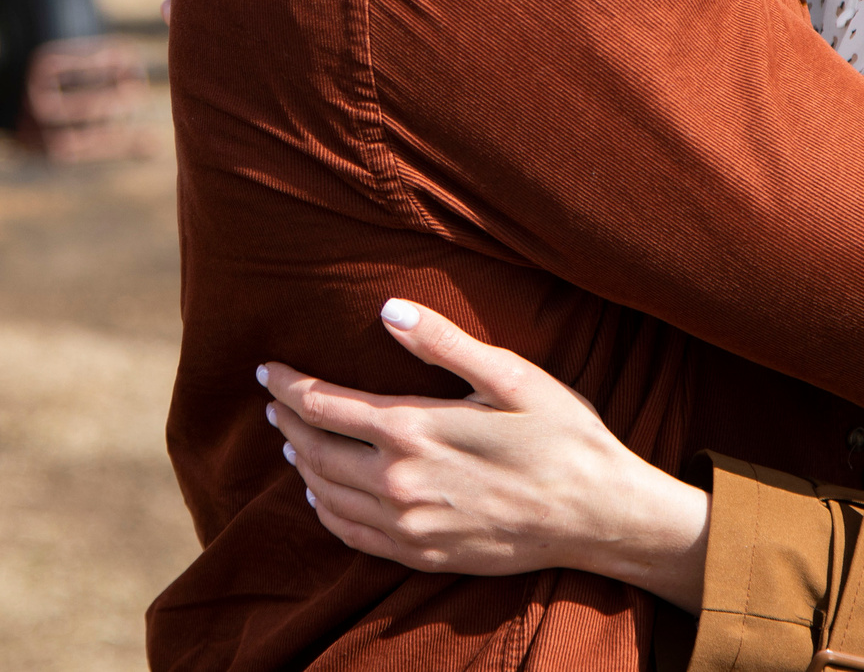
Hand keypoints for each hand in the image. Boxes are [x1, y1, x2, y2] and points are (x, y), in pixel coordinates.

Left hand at [261, 298, 709, 610]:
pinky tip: (323, 498)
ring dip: (303, 465)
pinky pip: (352, 536)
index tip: (266, 371)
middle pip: (316, 451)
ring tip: (293, 441)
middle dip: (287, 423)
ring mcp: (408, 525)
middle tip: (273, 403)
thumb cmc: (561, 435)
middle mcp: (400, 482)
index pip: (325, 405)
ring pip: (327, 495)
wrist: (597, 514)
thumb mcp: (510, 375)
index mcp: (415, 430)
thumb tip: (388, 310)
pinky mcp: (422, 554)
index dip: (289, 386)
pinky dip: (326, 512)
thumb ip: (444, 343)